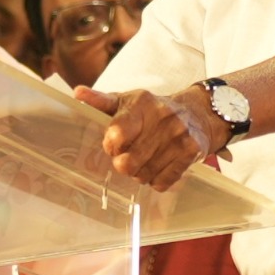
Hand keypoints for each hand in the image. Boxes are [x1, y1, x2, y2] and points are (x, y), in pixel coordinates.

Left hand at [77, 84, 223, 191]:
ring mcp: (178, 136)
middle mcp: (162, 118)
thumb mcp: (127, 100)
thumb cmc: (153, 110)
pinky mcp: (191, 152)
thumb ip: (101, 100)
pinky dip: (156, 180)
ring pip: (144, 176)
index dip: (110, 146)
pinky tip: (159, 166)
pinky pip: (162, 182)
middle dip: (123, 164)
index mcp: (141, 104)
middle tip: (127, 157)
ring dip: (140, 174)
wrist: (197, 113)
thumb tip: (77, 92)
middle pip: (127, 163)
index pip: (117, 133)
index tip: (113, 145)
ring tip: (145, 160)